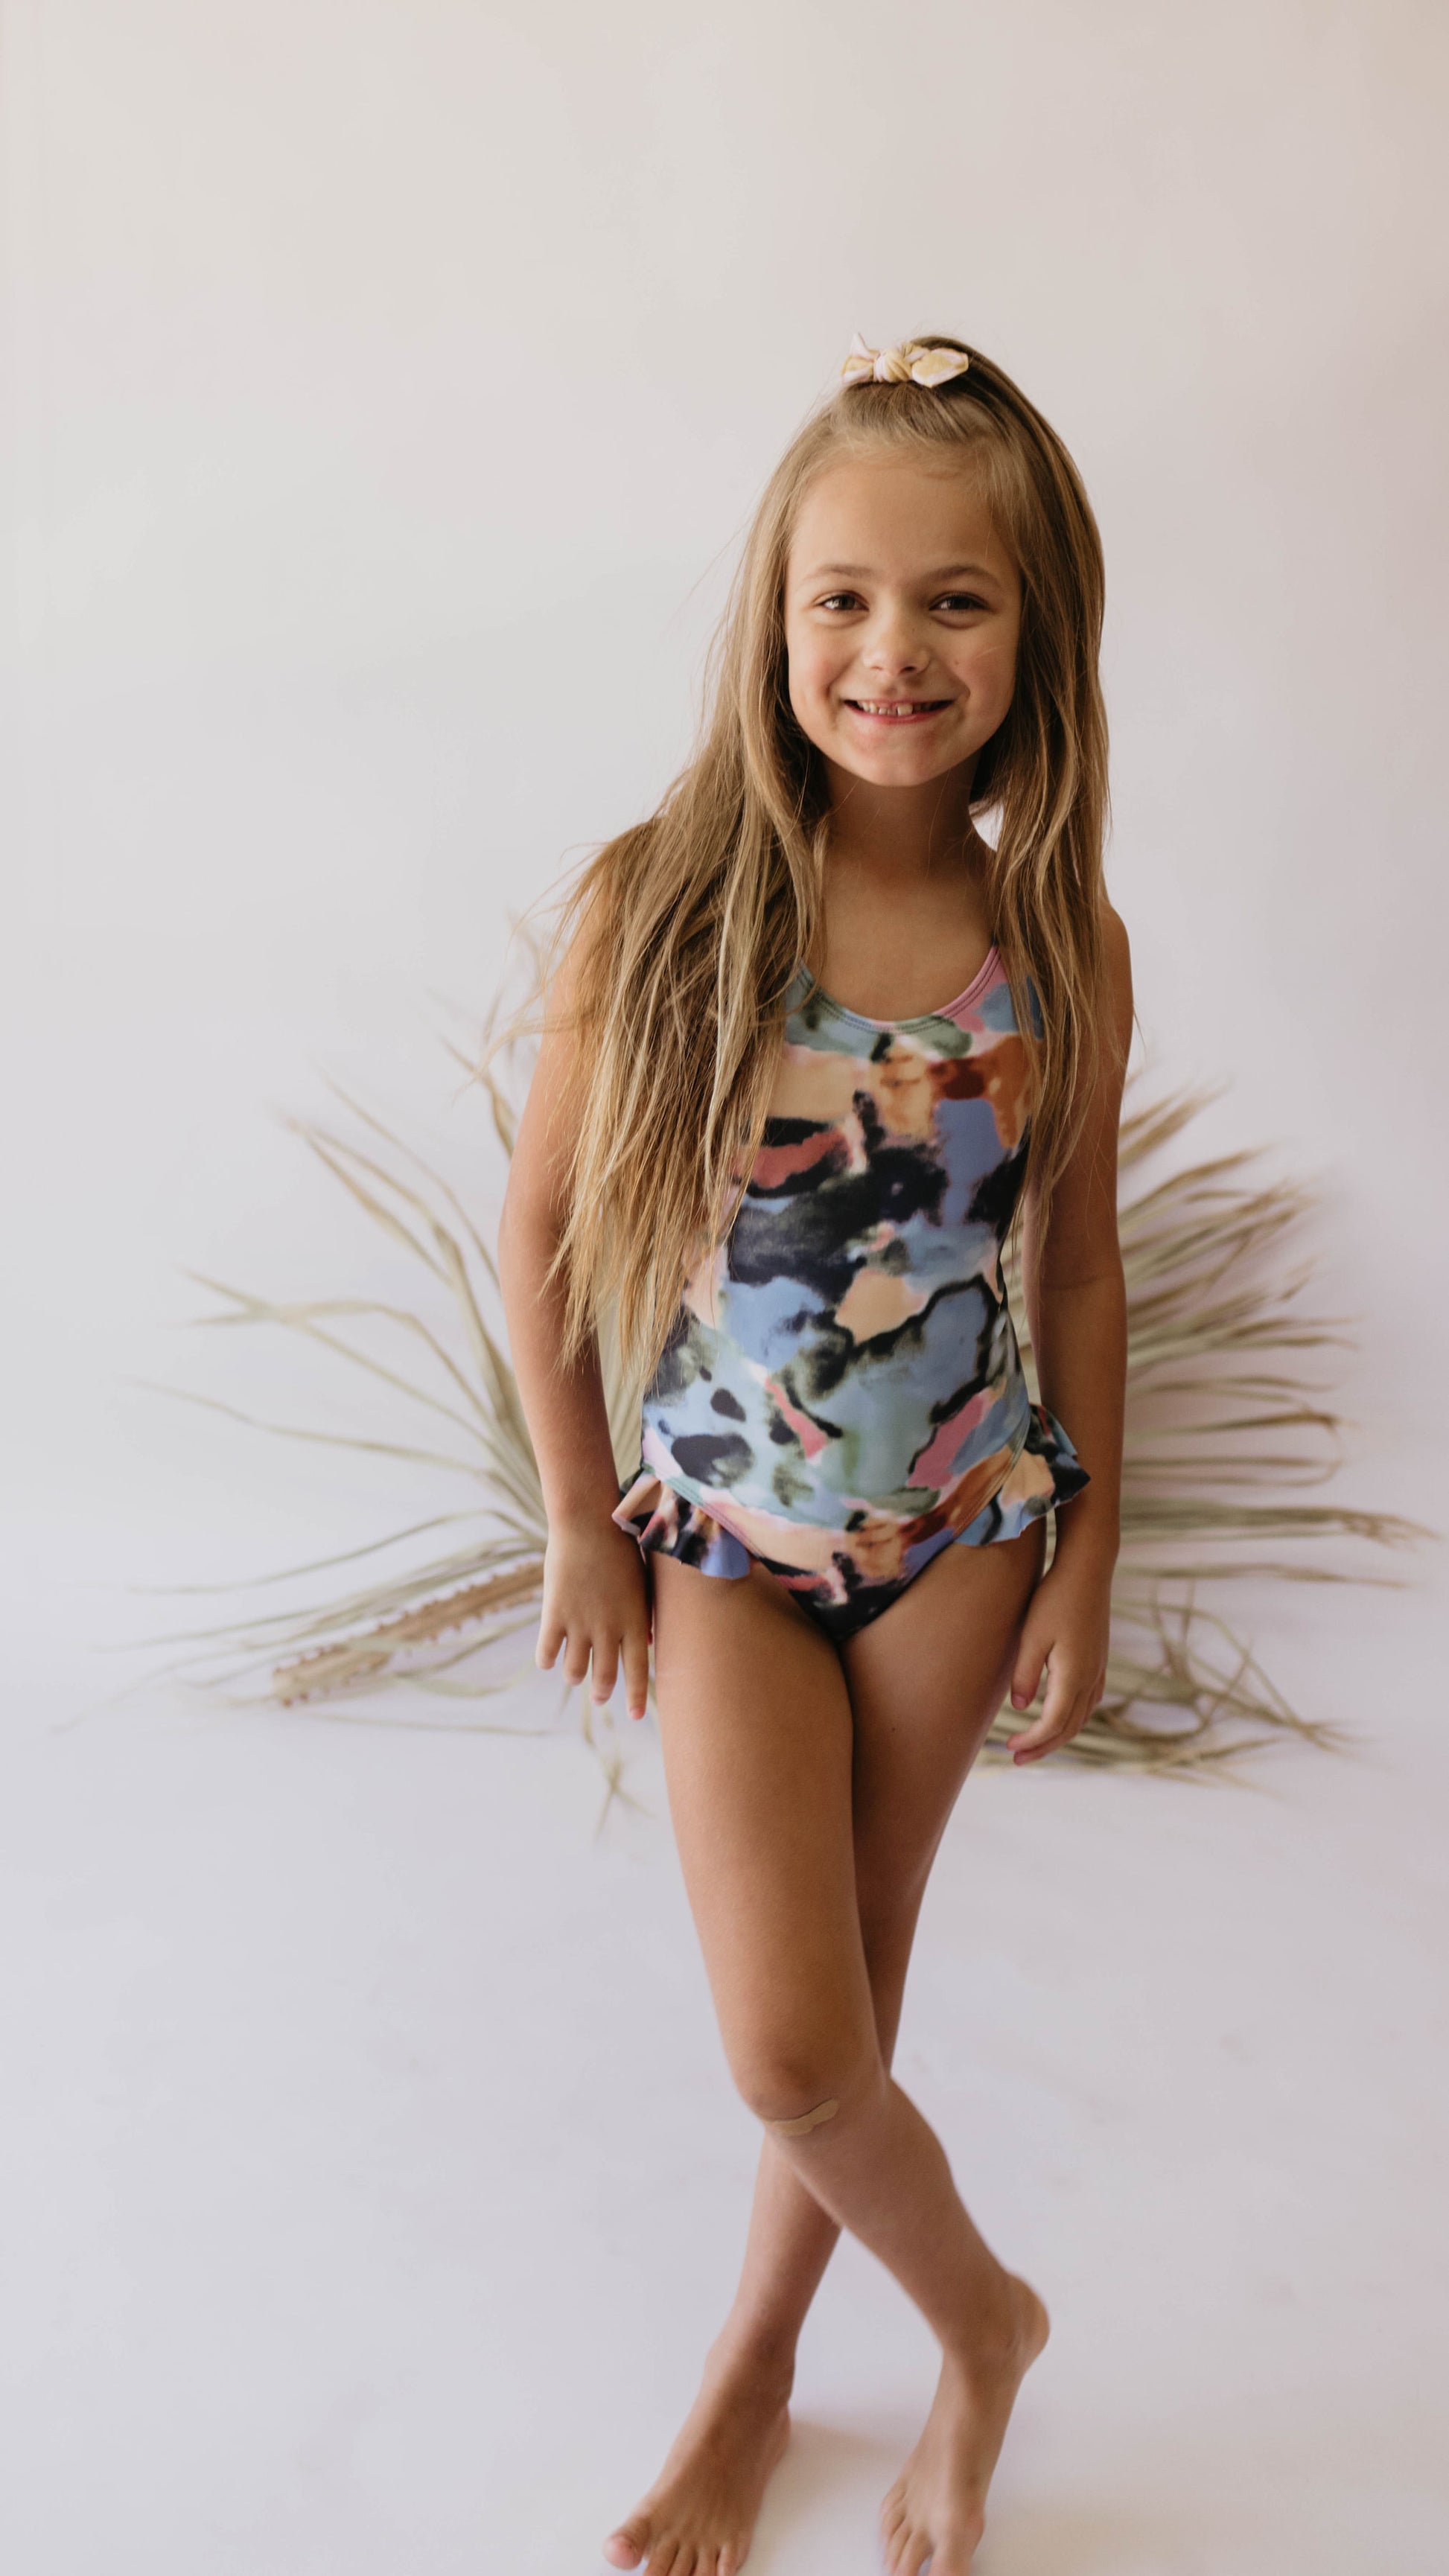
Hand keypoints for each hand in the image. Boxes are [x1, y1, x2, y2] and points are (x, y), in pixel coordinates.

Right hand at [535, 1515, 652, 1720]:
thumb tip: (646, 1643)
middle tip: (601, 1697)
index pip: (639, 1670)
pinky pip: (547, 1652)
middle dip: (603, 1692)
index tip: (636, 1717)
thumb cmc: (622, 1548)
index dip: (637, 1697)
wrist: (588, 1523)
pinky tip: (549, 1659)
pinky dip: (548, 1659)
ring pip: (574, 1670)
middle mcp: (608, 1628)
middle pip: (605, 1675)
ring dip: (575, 1676)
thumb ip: (642, 1616)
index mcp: (634, 1621)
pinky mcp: (554, 1614)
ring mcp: (580, 1623)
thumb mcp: (641, 1584)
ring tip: (574, 1675)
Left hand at [1005, 1552, 1110, 1764]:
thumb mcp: (1032, 1635)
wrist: (1088, 1569)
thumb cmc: (1055, 1598)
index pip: (1053, 1723)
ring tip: (1035, 1744)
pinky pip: (1088, 1702)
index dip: (1032, 1741)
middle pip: (1069, 1727)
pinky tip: (1060, 1716)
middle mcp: (1091, 1677)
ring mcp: (1098, 1669)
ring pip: (1081, 1717)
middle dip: (1043, 1747)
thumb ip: (1025, 1674)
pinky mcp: (1098, 1660)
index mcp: (1074, 1675)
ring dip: (1059, 1735)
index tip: (1009, 1748)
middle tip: (1017, 1759)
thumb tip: (1021, 1709)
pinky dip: (1072, 1718)